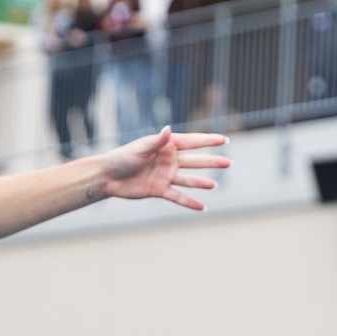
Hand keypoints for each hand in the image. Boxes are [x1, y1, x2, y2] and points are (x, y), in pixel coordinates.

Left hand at [96, 127, 225, 210]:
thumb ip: (157, 141)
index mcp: (166, 146)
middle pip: (195, 161)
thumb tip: (168, 129)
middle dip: (212, 162)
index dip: (208, 140)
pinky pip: (177, 196)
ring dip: (201, 182)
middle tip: (228, 163)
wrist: (107, 176)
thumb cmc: (122, 157)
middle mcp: (169, 160)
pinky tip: (202, 207)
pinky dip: (189, 202)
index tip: (224, 140)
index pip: (192, 142)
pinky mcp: (159, 190)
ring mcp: (165, 175)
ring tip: (214, 185)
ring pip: (188, 179)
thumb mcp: (141, 148)